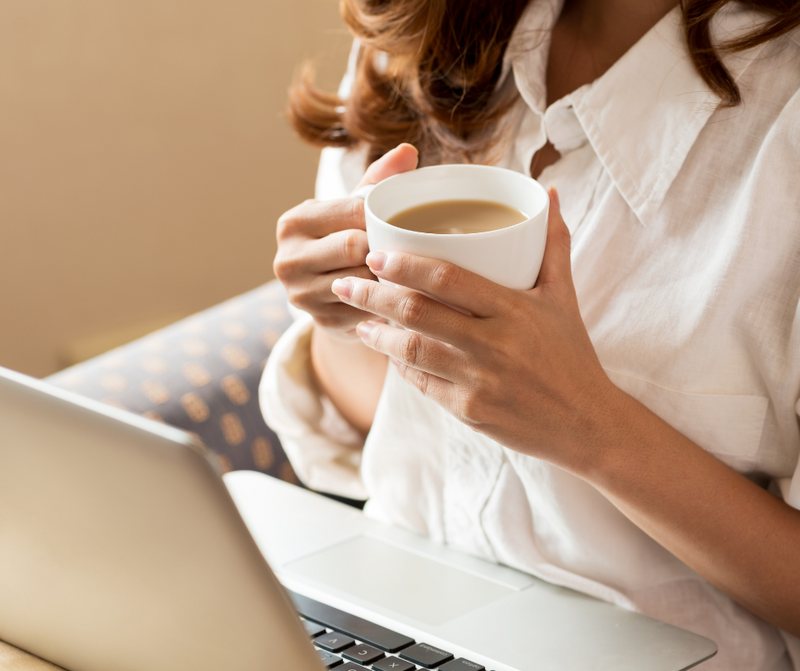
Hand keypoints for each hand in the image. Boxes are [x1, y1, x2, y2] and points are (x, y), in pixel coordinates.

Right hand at [273, 143, 418, 338]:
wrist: (330, 297)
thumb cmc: (346, 240)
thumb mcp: (354, 209)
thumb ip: (378, 180)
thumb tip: (408, 151)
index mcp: (294, 222)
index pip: (350, 211)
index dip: (383, 216)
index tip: (407, 218)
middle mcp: (288, 259)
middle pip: (353, 247)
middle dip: (384, 247)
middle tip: (411, 246)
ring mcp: (301, 295)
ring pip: (362, 280)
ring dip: (388, 276)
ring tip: (408, 270)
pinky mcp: (321, 322)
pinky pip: (367, 309)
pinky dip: (386, 302)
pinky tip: (399, 295)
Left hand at [331, 189, 618, 470]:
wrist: (587, 423)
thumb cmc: (572, 355)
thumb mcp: (564, 296)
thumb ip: (553, 244)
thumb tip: (547, 194)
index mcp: (513, 310)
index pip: (447, 278)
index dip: (404, 264)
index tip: (375, 255)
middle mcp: (493, 344)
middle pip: (416, 313)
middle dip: (372, 296)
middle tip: (345, 283)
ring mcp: (478, 381)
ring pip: (410, 351)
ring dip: (376, 334)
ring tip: (357, 320)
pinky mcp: (468, 412)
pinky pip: (421, 384)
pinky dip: (399, 366)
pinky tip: (388, 354)